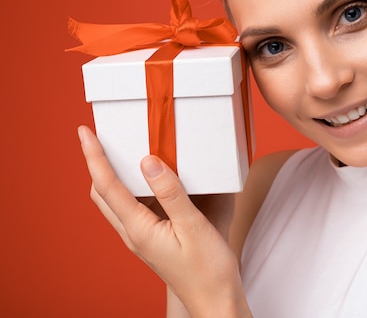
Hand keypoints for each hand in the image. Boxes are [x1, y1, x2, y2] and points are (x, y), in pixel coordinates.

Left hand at [78, 126, 250, 317]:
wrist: (215, 299)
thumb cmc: (208, 268)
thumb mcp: (193, 225)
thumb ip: (170, 193)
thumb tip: (148, 162)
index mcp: (139, 229)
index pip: (108, 185)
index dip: (94, 157)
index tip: (85, 133)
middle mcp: (133, 233)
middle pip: (101, 194)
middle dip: (95, 164)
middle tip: (97, 139)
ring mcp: (141, 238)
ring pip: (114, 202)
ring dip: (109, 176)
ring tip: (119, 152)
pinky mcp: (152, 239)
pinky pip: (132, 208)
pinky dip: (129, 188)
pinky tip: (146, 179)